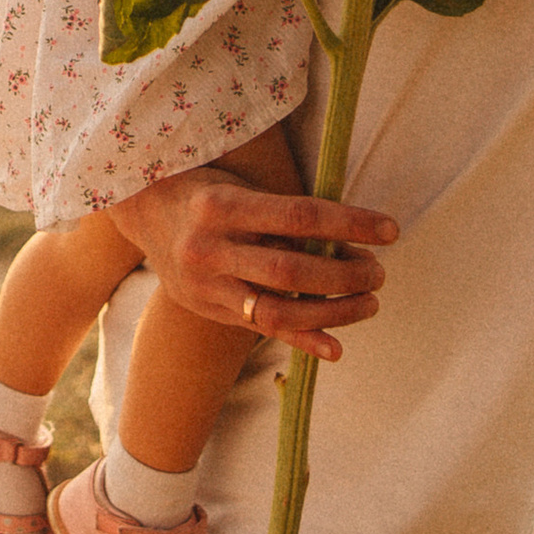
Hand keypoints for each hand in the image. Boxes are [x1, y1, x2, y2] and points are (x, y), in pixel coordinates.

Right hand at [110, 166, 395, 364]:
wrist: (143, 212)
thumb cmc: (207, 189)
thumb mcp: (238, 184)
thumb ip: (283, 211)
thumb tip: (351, 237)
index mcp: (220, 205)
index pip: (300, 216)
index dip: (350, 224)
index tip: (390, 230)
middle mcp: (208, 248)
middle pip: (291, 270)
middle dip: (345, 275)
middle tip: (378, 272)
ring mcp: (204, 285)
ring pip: (278, 310)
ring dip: (334, 311)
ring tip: (369, 302)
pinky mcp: (206, 308)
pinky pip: (260, 331)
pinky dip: (302, 342)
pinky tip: (336, 348)